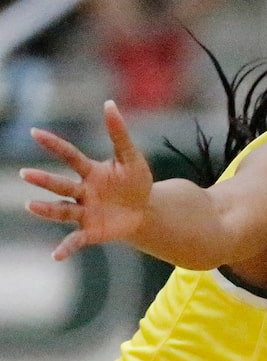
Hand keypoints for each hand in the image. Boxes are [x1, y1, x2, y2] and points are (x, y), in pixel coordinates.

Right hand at [21, 100, 152, 259]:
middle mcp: (82, 191)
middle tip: (26, 173)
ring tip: (31, 205)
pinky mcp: (92, 231)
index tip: (34, 132)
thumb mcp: (131, 158)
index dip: (54, 145)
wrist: (146, 211)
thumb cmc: (136, 183)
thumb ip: (119, 134)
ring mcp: (85, 212)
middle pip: (61, 185)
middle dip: (44, 180)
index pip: (70, 156)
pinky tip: (56, 255)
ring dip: (47, 209)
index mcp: (90, 172)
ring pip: (62, 210)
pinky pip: (76, 239)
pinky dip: (66, 247)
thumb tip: (109, 104)